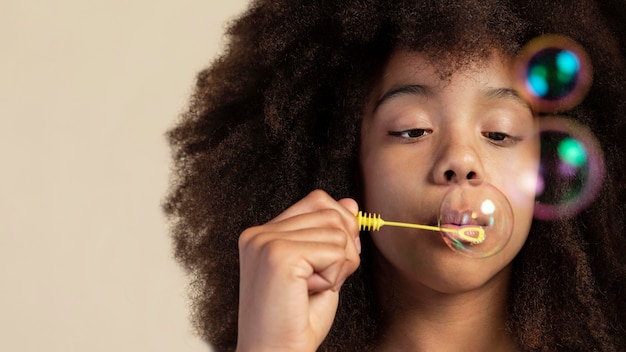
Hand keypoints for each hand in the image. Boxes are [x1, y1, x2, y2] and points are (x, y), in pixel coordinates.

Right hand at [236, 190, 360, 351]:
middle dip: (342, 250)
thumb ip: (330, 235)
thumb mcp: (320, 270)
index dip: (340, 226)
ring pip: (337, 232)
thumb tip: (351, 203)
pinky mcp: (279, 255)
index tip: (337, 258)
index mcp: (262, 234)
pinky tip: (309, 293)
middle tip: (320, 281)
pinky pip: (335, 251)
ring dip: (338, 266)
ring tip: (312, 288)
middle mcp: (259, 233)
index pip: (316, 201)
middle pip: (331, 213)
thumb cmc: (295, 322)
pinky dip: (334, 277)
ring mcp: (266, 241)